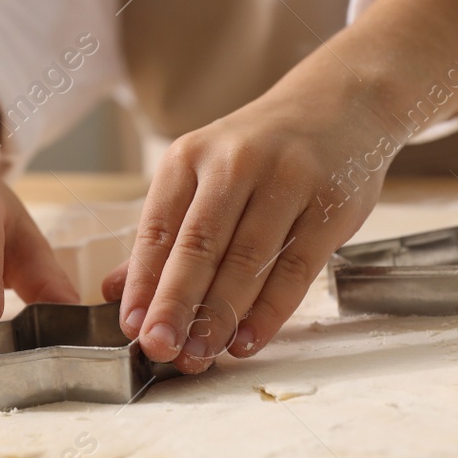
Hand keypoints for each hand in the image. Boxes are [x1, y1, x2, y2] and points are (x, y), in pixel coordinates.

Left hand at [108, 63, 387, 374]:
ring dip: (220, 316)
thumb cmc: (261, 149)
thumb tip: (116, 292)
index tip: (130, 326)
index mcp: (190, 156)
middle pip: (199, 246)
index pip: (157, 228)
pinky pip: (295, 269)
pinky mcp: (329, 206)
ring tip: (200, 354)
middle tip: (159, 348)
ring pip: (246, 261)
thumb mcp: (204, 173)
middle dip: (175, 304)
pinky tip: (247, 340)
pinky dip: (269, 311)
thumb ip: (164, 233)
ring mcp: (286, 182)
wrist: (340, 104)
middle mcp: (234, 163)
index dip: (143, 282)